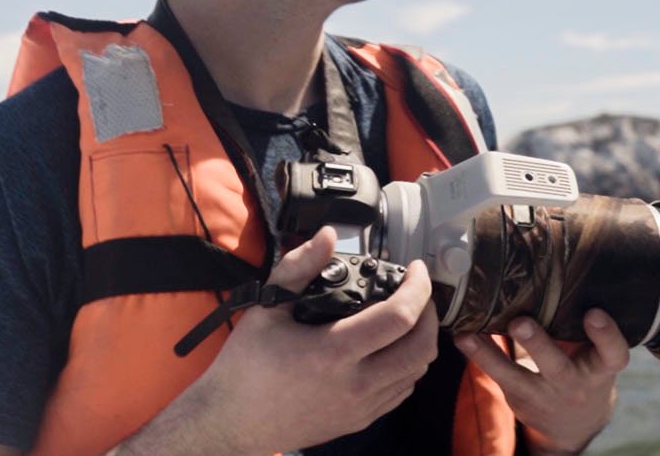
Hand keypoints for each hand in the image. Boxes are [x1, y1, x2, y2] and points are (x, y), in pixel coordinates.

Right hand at [178, 227, 439, 453]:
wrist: (231, 423)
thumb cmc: (245, 365)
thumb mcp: (267, 308)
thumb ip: (300, 266)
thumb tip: (329, 235)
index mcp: (334, 352)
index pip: (400, 317)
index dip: (418, 287)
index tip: (415, 268)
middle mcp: (356, 384)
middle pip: (422, 349)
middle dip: (428, 314)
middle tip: (416, 292)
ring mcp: (360, 408)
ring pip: (417, 373)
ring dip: (420, 341)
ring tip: (406, 317)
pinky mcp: (359, 422)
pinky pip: (400, 393)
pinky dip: (407, 367)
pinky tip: (389, 349)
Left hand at [454, 310, 629, 454]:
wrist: (575, 422)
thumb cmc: (586, 367)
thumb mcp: (597, 352)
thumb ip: (584, 322)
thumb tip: (564, 261)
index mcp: (602, 368)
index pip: (613, 355)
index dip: (606, 336)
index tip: (594, 314)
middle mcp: (575, 384)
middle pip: (557, 368)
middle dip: (538, 345)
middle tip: (520, 322)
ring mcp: (545, 395)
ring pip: (516, 378)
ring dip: (490, 356)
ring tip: (469, 335)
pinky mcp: (519, 399)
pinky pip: (496, 377)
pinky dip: (478, 355)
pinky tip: (461, 336)